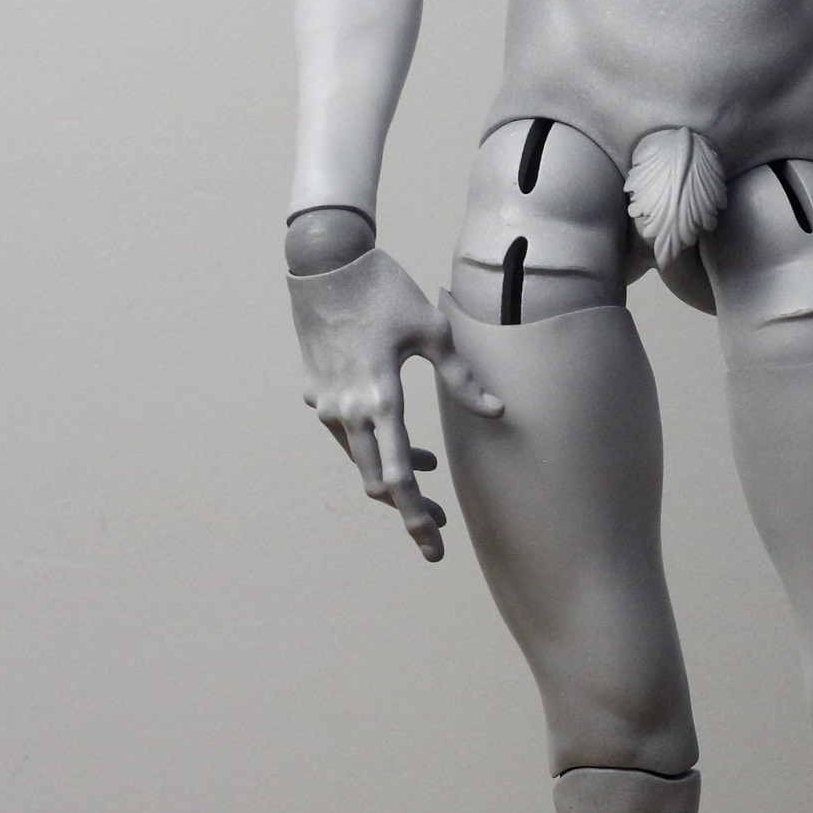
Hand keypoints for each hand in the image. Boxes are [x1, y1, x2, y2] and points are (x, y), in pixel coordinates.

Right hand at [288, 243, 498, 561]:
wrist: (325, 263)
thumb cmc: (384, 292)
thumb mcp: (433, 331)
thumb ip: (462, 378)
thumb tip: (496, 411)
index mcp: (380, 400)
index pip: (400, 478)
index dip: (417, 518)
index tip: (434, 549)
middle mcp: (347, 411)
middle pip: (377, 482)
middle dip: (407, 508)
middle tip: (439, 525)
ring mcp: (327, 403)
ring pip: (361, 458)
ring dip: (393, 471)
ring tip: (429, 473)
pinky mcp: (316, 391)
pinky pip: (348, 433)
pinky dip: (375, 443)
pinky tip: (400, 434)